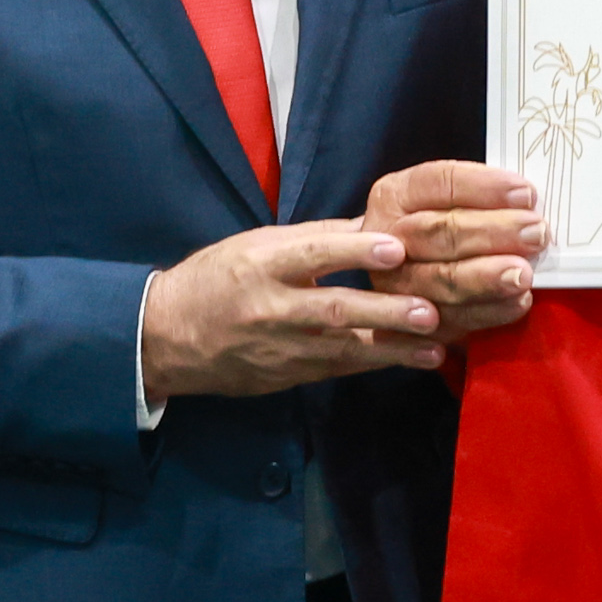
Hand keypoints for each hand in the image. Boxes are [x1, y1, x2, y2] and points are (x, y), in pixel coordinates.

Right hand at [142, 219, 439, 399]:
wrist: (167, 337)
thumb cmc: (216, 279)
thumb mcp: (255, 245)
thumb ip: (314, 239)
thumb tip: (374, 225)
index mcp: (261, 263)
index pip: (313, 254)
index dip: (355, 251)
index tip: (395, 249)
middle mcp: (271, 307)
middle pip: (334, 309)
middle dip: (385, 313)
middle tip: (429, 312)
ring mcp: (279, 347)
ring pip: (342, 349)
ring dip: (392, 349)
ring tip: (434, 348)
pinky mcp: (286, 376)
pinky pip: (337, 369)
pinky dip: (375, 364)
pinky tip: (410, 360)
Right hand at [364, 160, 545, 337]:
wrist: (394, 279)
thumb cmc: (435, 230)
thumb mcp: (444, 203)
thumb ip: (478, 200)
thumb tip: (529, 204)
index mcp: (393, 197)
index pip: (437, 182)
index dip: (483, 187)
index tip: (525, 194)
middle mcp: (387, 238)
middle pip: (437, 231)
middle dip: (490, 232)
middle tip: (535, 234)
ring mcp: (390, 284)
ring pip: (439, 280)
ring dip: (486, 278)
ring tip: (524, 275)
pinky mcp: (406, 326)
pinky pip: (448, 321)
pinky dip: (485, 313)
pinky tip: (517, 303)